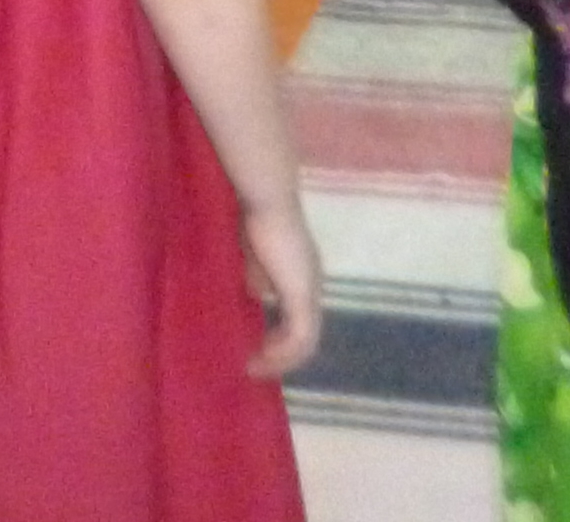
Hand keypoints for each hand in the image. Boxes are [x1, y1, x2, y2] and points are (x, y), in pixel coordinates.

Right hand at [241, 197, 325, 380]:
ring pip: (306, 341)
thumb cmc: (258, 219)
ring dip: (281, 359)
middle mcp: (314, 285)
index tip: (258, 347)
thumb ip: (259, 274)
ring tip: (255, 368)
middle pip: (307, 334)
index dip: (282, 337)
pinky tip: (258, 358)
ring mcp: (311, 291)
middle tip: (257, 367)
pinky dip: (281, 354)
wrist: (268, 202)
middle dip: (282, 355)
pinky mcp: (302, 295)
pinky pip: (299, 338)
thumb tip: (257, 294)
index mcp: (304, 275)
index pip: (300, 316)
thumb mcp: (255, 254)